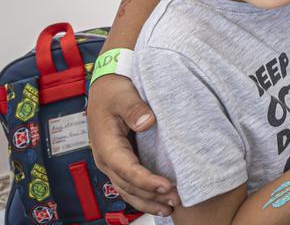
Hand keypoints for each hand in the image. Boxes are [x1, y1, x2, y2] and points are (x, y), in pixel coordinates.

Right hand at [86, 74, 178, 214]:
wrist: (106, 88)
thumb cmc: (114, 91)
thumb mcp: (123, 94)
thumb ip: (134, 108)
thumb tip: (147, 122)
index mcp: (106, 145)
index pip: (127, 169)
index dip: (146, 180)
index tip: (166, 185)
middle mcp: (107, 158)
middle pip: (128, 185)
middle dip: (151, 196)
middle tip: (176, 200)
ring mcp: (113, 162)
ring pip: (128, 190)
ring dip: (148, 201)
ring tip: (169, 208)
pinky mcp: (121, 161)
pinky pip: (130, 184)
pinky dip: (144, 194)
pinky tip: (159, 200)